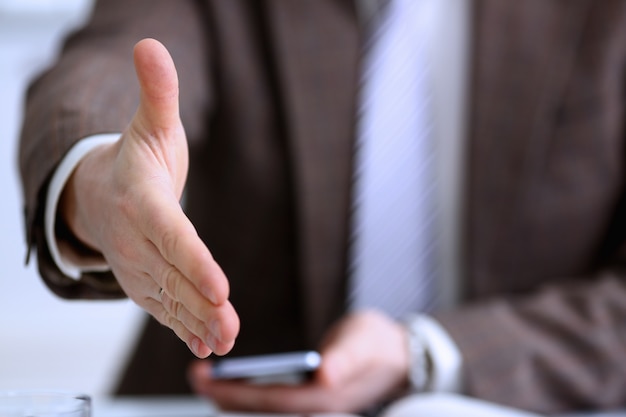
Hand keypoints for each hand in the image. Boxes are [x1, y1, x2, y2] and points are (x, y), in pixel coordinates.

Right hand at [59, 38, 238, 357]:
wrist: (100, 197)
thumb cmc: (134, 162)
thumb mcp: (151, 125)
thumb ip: (157, 92)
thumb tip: (151, 44)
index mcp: (141, 203)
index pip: (171, 236)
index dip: (194, 262)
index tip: (220, 287)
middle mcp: (136, 242)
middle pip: (174, 277)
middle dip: (203, 304)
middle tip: (232, 328)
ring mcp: (139, 268)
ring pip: (172, 300)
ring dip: (199, 323)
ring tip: (226, 343)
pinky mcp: (146, 285)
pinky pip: (167, 310)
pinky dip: (187, 328)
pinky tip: (210, 346)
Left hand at [188, 310, 409, 412]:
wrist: (400, 353)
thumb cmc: (381, 343)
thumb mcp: (365, 341)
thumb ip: (347, 357)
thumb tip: (325, 374)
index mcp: (326, 398)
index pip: (273, 402)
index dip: (238, 393)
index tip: (208, 380)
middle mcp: (315, 408)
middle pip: (263, 410)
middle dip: (226, 396)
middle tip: (196, 376)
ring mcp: (313, 405)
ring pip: (266, 408)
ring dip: (234, 395)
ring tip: (206, 379)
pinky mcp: (312, 396)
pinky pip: (274, 400)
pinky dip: (250, 392)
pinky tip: (234, 382)